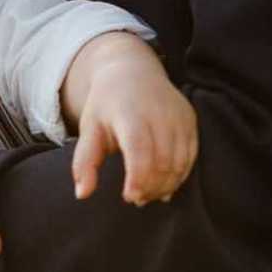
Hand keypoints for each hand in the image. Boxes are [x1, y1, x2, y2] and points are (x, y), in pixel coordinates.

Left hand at [63, 32, 197, 205]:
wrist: (131, 71)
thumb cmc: (106, 105)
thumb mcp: (89, 128)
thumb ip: (84, 161)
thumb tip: (81, 194)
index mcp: (129, 112)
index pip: (140, 150)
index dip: (138, 178)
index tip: (129, 197)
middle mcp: (158, 112)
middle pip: (162, 161)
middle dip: (151, 187)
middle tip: (137, 200)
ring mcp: (177, 115)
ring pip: (179, 162)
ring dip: (166, 185)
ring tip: (149, 194)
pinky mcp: (190, 119)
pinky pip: (191, 156)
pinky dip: (180, 175)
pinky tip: (165, 185)